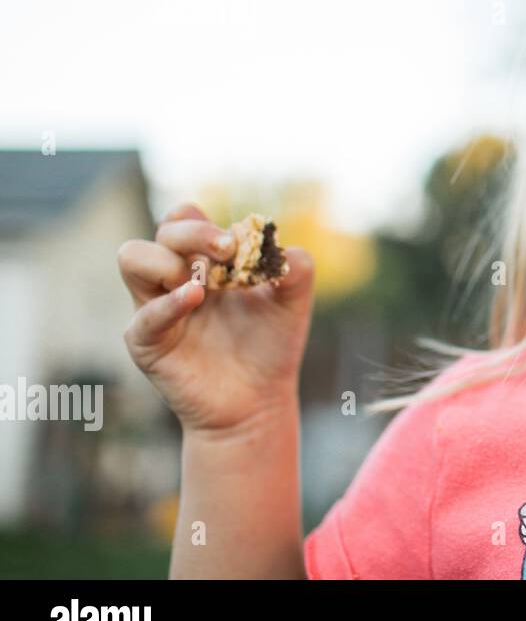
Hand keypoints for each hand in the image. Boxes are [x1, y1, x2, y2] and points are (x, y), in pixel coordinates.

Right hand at [117, 202, 314, 436]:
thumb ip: (298, 271)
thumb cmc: (270, 345)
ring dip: (168, 260)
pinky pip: (143, 317)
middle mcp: (176, 277)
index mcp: (205, 261)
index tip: (238, 242)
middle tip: (227, 250)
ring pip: (133, 257)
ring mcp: (156, 307)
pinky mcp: (148, 343)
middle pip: (164, 231)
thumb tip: (287, 252)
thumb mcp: (294, 304)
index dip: (206, 222)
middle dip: (194, 232)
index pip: (185, 218)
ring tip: (203, 283)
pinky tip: (195, 299)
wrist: (258, 401)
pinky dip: (167, 304)